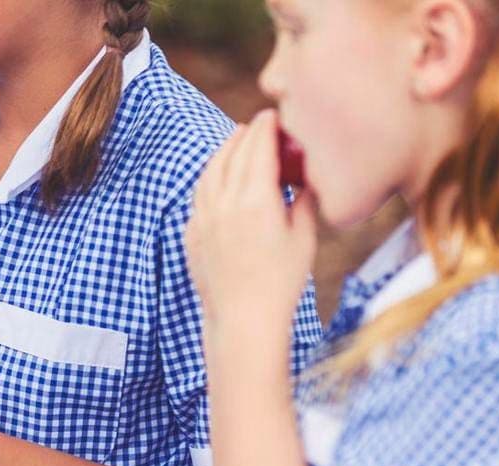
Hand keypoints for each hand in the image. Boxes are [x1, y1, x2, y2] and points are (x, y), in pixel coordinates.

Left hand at [185, 110, 317, 333]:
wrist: (243, 319)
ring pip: (209, 171)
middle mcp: (224, 203)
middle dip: (246, 135)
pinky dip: (210, 178)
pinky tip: (219, 178)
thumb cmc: (282, 281)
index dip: (266, 127)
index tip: (273, 114)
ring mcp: (202, 218)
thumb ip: (303, 200)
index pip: (258, 147)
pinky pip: (199, 195)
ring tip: (236, 142)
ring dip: (223, 152)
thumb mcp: (303, 237)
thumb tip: (307, 177)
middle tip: (258, 124)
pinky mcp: (192, 233)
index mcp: (255, 199)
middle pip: (232, 154)